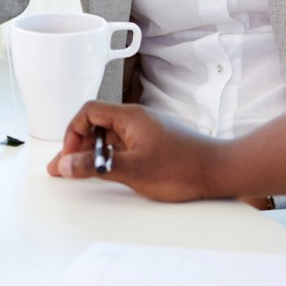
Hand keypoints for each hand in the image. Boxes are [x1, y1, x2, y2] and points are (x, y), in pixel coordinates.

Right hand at [47, 100, 231, 202]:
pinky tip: (108, 172)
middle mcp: (137, 120)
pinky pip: (124, 146)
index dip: (73, 132)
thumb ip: (94, 167)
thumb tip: (65, 164)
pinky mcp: (155, 144)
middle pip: (97, 124)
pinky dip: (110, 158)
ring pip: (110, 137)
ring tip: (81, 173)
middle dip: (78, 146)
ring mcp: (146, 132)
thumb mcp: (132, 169)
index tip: (69, 155)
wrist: (220, 172)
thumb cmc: (182, 168)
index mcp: (130, 117)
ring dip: (93, 153)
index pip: (89, 112)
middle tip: (65, 169)